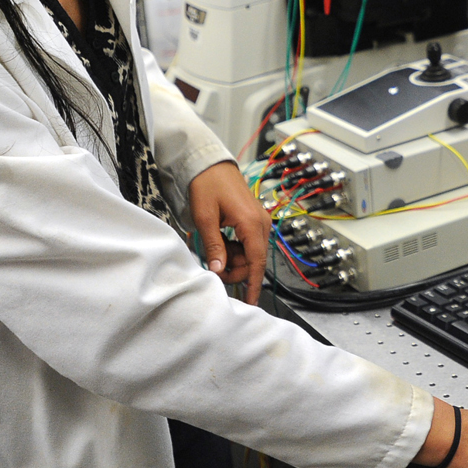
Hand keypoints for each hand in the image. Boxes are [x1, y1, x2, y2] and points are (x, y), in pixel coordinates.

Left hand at [187, 160, 269, 304]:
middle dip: (236, 271)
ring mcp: (260, 221)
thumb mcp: (205, 218)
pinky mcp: (254, 220)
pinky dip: (236, 250)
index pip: (256, 262)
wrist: (211, 165)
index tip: (250, 302)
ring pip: (252, 254)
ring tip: (214, 251)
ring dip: (234, 260)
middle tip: (213, 268)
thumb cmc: (208, 186)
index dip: (253, 284)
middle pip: (254, 261)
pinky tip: (221, 243)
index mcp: (252, 224)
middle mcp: (262, 224)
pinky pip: (249, 244)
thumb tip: (218, 270)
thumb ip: (214, 246)